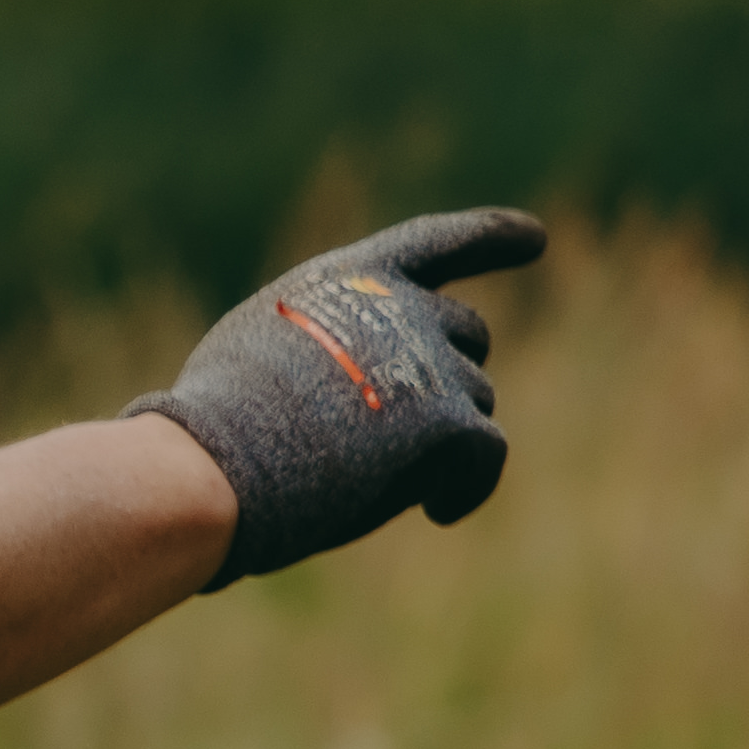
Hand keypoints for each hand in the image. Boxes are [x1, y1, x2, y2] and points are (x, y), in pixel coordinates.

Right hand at [129, 209, 546, 586]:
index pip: (436, 242)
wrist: (212, 464)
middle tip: (400, 432)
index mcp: (350, 276)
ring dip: (441, 440)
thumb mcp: (261, 346)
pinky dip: (465, 486)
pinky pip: (484, 456)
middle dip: (447, 377)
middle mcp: (402, 305)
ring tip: (370, 476)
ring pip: (476, 401)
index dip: (491, 237)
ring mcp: (430, 360)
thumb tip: (369, 387)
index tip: (536, 238)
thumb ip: (328, 339)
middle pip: (467, 334)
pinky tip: (440, 511)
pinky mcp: (449, 420)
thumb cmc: (211, 423)